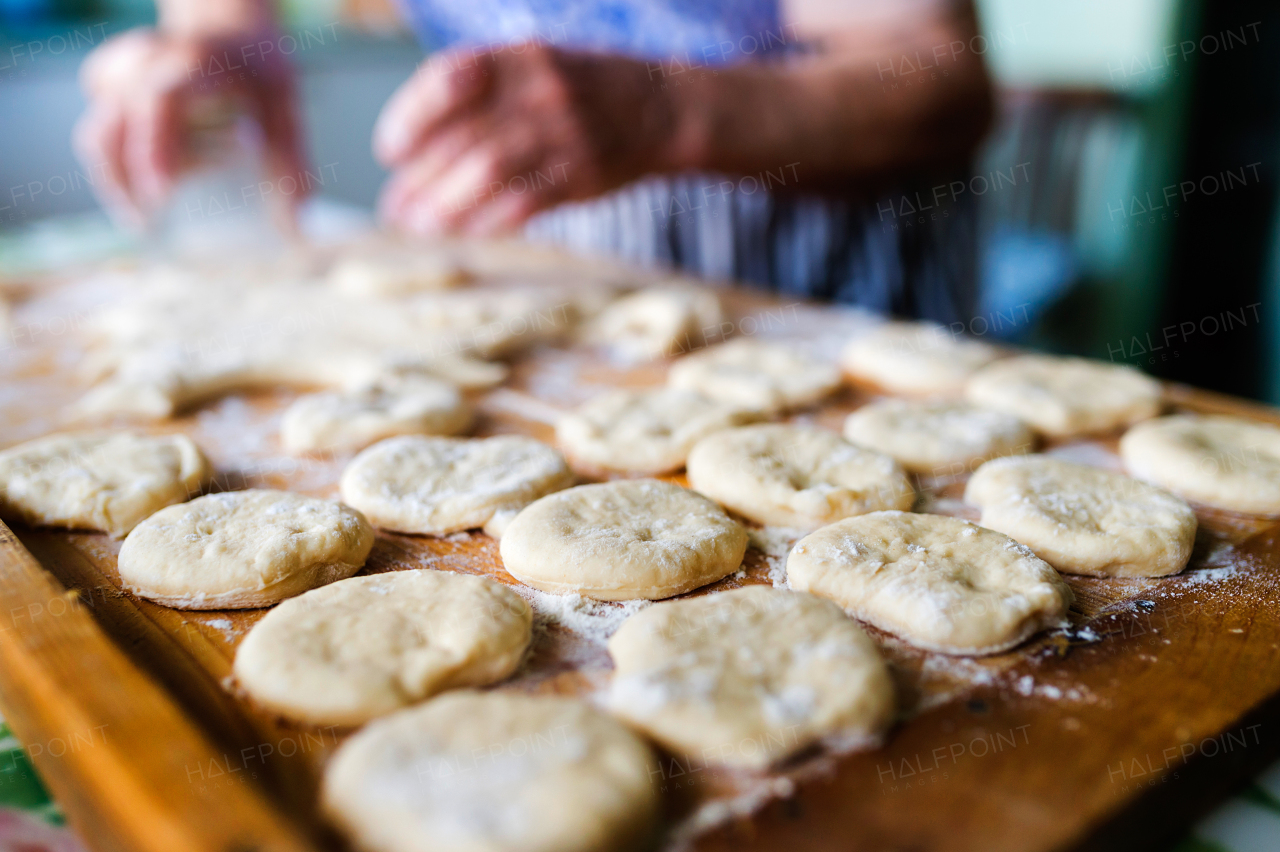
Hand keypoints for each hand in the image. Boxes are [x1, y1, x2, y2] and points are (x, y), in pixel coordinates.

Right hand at [74, 26, 306, 228]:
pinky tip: (134, 196)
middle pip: (115, 125)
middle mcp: (150, 62)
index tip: (161, 194)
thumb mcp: (285, 108)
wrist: (230, 32)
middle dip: (126, 181)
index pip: (160, 101)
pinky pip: (97, 130)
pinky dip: (111, 167)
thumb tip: (295, 224)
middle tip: (148, 227)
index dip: (154, 148)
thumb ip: (292, 162)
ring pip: (98, 131)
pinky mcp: (110, 85)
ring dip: (114, 181)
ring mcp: (124, 72)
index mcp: (196, 63)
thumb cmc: (259, 75)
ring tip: (141, 223)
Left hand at [374, 43, 682, 235]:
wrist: (664, 106)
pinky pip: (526, 202)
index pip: (447, 79)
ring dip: (447, 205)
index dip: (411, 117)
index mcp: (516, 57)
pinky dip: (490, 222)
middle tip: (394, 210)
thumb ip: (480, 97)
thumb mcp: (532, 66)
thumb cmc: (583, 90)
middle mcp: (537, 89)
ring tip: (419, 228)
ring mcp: (563, 132)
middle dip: (420, 179)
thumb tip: (413, 151)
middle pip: (462, 137)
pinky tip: (467, 234)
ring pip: (488, 171)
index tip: (390, 152)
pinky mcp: (582, 174)